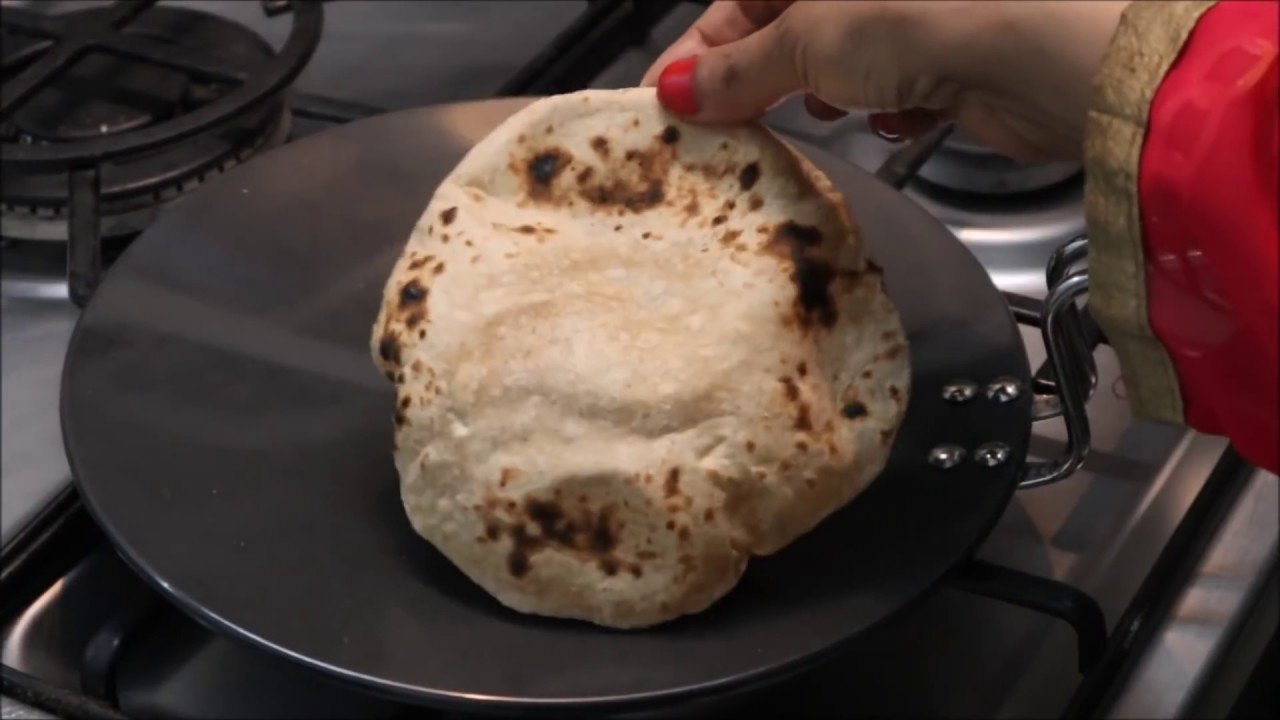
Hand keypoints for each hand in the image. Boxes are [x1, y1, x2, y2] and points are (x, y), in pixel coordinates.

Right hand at [641, 1, 1130, 160]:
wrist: (1045, 56)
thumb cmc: (931, 11)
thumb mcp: (806, 37)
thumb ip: (739, 69)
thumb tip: (679, 88)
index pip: (738, 2)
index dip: (701, 55)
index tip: (666, 105)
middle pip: (786, 34)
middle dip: (761, 83)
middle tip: (726, 131)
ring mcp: (910, 19)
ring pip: (838, 67)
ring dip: (822, 98)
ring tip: (819, 115)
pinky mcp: (948, 62)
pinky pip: (891, 91)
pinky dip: (883, 111)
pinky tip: (892, 118)